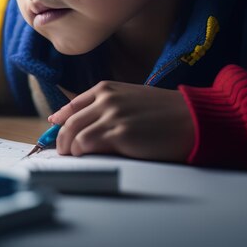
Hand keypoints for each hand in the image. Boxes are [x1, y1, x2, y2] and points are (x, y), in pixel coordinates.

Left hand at [48, 81, 194, 162]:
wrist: (191, 118)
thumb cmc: (164, 113)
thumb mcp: (130, 100)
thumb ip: (105, 106)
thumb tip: (77, 121)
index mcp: (106, 88)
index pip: (72, 106)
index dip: (60, 121)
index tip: (54, 131)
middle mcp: (105, 99)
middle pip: (69, 122)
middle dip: (61, 140)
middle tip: (63, 152)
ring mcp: (111, 115)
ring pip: (73, 133)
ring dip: (69, 149)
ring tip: (74, 158)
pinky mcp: (119, 133)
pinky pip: (86, 144)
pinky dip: (81, 153)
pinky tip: (87, 158)